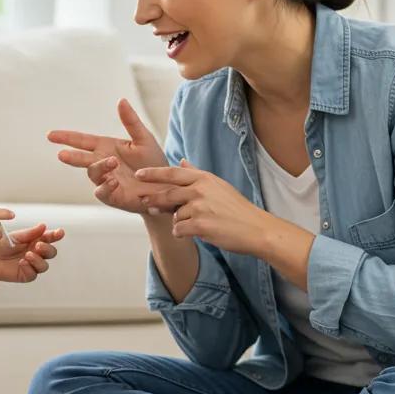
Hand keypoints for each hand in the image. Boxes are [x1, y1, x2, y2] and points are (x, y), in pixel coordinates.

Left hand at [0, 223, 65, 283]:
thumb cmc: (2, 245)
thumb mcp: (15, 236)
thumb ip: (30, 233)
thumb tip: (44, 226)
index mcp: (36, 241)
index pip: (50, 238)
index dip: (56, 235)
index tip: (60, 232)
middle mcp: (37, 253)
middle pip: (51, 253)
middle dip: (47, 248)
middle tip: (38, 245)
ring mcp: (32, 265)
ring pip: (44, 266)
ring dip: (38, 259)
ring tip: (28, 254)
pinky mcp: (25, 275)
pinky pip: (33, 274)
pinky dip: (29, 267)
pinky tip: (22, 262)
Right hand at [47, 98, 170, 213]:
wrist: (167, 185)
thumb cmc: (153, 161)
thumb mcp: (143, 138)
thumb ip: (131, 121)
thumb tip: (121, 100)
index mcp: (106, 147)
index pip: (81, 141)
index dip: (66, 137)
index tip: (50, 135)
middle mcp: (102, 164)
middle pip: (82, 158)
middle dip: (71, 156)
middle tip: (62, 154)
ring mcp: (106, 180)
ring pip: (93, 173)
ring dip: (100, 166)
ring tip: (112, 161)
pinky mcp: (113, 196)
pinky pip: (102, 191)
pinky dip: (105, 186)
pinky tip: (114, 180)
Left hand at [135, 158, 266, 254]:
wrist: (255, 229)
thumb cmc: (236, 208)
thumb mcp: (218, 185)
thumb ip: (196, 173)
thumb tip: (182, 160)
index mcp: (204, 178)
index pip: (173, 172)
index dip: (153, 173)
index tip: (138, 174)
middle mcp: (200, 190)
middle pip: (167, 193)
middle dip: (154, 199)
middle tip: (144, 203)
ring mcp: (200, 207)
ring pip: (174, 215)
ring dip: (179, 222)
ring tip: (195, 224)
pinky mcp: (200, 225)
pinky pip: (179, 229)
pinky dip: (183, 233)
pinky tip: (195, 233)